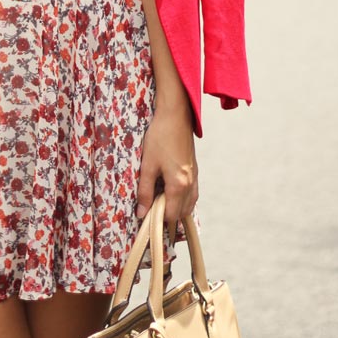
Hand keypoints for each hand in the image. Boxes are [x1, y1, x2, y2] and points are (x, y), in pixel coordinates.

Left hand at [136, 102, 197, 240]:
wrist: (176, 116)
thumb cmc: (159, 137)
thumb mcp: (148, 165)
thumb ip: (145, 191)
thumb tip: (142, 214)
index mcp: (178, 185)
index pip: (170, 215)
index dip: (157, 221)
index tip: (144, 219)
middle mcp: (190, 184)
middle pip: (181, 213)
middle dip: (167, 217)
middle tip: (150, 212)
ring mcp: (195, 177)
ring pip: (189, 205)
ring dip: (176, 210)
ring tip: (160, 205)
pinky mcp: (195, 170)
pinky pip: (192, 194)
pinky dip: (183, 200)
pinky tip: (172, 194)